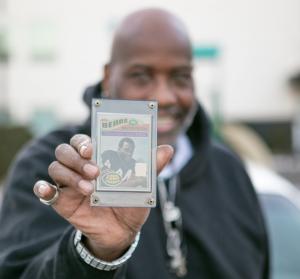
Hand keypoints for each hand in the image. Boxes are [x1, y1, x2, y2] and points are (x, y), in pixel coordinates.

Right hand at [33, 134, 172, 260]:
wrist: (122, 231)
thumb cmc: (131, 203)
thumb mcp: (142, 185)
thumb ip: (152, 167)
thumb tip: (168, 149)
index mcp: (98, 159)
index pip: (83, 142)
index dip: (83, 141)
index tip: (92, 148)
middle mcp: (80, 167)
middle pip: (64, 150)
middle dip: (76, 158)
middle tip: (95, 170)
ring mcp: (69, 184)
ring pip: (55, 167)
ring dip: (69, 175)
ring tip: (89, 188)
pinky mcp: (61, 201)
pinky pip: (44, 191)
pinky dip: (43, 188)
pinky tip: (48, 190)